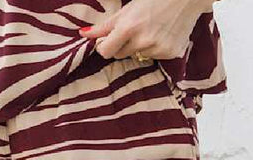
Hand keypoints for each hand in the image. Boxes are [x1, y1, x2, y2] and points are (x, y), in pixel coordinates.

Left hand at [80, 0, 213, 61]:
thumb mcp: (127, 9)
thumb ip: (105, 26)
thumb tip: (83, 34)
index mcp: (128, 28)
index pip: (105, 52)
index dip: (104, 46)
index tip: (107, 41)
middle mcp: (142, 41)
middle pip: (120, 55)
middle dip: (122, 44)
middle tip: (133, 29)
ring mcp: (157, 49)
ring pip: (137, 56)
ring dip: (140, 46)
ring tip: (151, 28)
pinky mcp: (169, 54)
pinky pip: (153, 57)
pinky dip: (155, 48)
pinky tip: (162, 34)